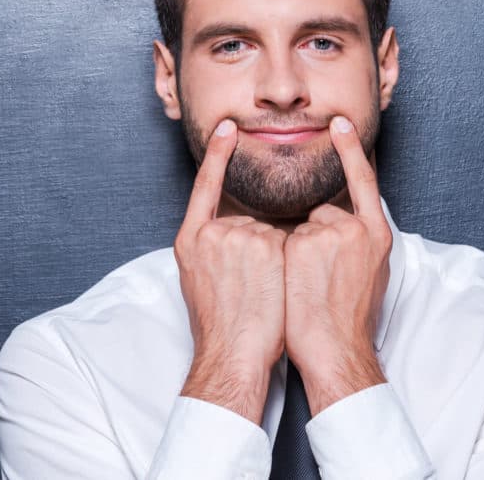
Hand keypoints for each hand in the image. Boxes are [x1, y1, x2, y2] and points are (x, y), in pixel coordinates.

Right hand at [175, 119, 286, 423]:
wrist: (232, 355)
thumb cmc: (222, 327)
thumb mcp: (199, 280)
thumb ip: (212, 249)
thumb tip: (233, 234)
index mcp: (190, 240)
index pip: (204, 188)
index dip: (216, 155)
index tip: (226, 128)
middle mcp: (211, 234)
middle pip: (249, 221)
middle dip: (258, 248)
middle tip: (251, 287)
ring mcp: (238, 237)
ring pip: (272, 232)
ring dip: (276, 257)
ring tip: (263, 293)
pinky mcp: (265, 245)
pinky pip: (290, 240)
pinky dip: (292, 258)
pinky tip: (278, 285)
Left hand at [283, 115, 392, 413]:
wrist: (336, 352)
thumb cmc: (347, 321)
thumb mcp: (369, 273)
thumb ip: (357, 241)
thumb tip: (337, 222)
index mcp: (377, 234)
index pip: (364, 182)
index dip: (351, 150)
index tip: (340, 122)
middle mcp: (358, 228)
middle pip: (322, 213)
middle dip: (313, 240)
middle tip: (319, 281)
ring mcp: (331, 234)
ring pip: (299, 228)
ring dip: (294, 252)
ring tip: (307, 289)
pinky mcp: (305, 244)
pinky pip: (280, 239)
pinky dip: (280, 259)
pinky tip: (294, 285)